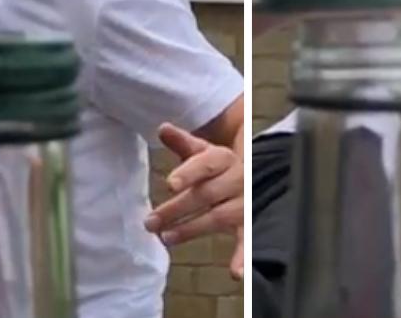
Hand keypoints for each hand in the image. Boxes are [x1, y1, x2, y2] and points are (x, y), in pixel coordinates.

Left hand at [145, 123, 243, 279]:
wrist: (250, 170)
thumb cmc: (216, 164)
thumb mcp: (201, 149)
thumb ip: (182, 141)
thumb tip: (162, 128)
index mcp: (223, 157)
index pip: (204, 164)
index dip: (188, 173)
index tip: (169, 184)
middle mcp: (237, 178)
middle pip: (205, 195)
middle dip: (176, 209)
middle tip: (150, 222)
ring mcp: (244, 202)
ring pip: (218, 217)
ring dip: (192, 229)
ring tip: (167, 237)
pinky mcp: (248, 222)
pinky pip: (247, 239)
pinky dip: (243, 256)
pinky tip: (236, 273)